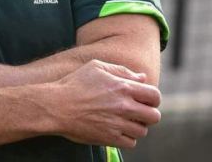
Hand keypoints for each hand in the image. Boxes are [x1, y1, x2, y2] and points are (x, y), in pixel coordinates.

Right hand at [46, 59, 160, 148]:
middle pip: (154, 116)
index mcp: (124, 87)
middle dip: (148, 114)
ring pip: (143, 131)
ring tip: (125, 121)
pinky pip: (131, 143)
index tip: (145, 100)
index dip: (153, 99)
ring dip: (137, 126)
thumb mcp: (97, 67)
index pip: (155, 96)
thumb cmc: (75, 83)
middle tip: (137, 112)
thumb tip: (142, 78)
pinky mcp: (109, 138)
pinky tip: (117, 130)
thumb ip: (122, 71)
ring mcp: (117, 124)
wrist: (56, 106)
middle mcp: (124, 106)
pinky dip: (127, 138)